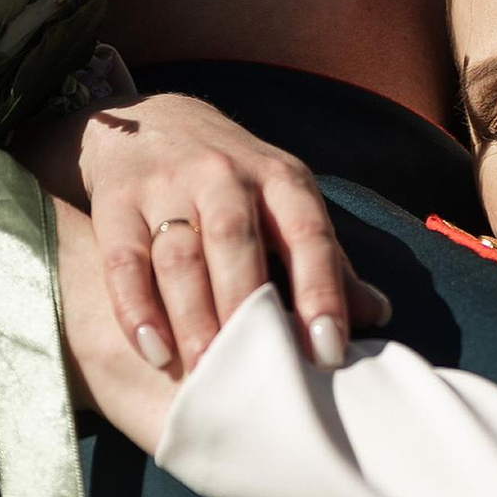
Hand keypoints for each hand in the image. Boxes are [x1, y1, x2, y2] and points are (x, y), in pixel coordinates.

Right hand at [75, 93, 389, 373]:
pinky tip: (153, 350)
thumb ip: (324, 260)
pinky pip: (124, 260)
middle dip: (245, 309)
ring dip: (193, 318)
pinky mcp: (117, 201)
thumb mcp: (286, 203)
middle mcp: (224, 174)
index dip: (320, 292)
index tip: (328, 350)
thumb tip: (379, 314)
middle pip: (235, 241)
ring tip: (205, 373)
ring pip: (180, 256)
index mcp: (280, 178)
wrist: (151, 122)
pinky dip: (137, 308)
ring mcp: (166, 184)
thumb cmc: (235, 181)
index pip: (306, 233)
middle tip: (253, 374)